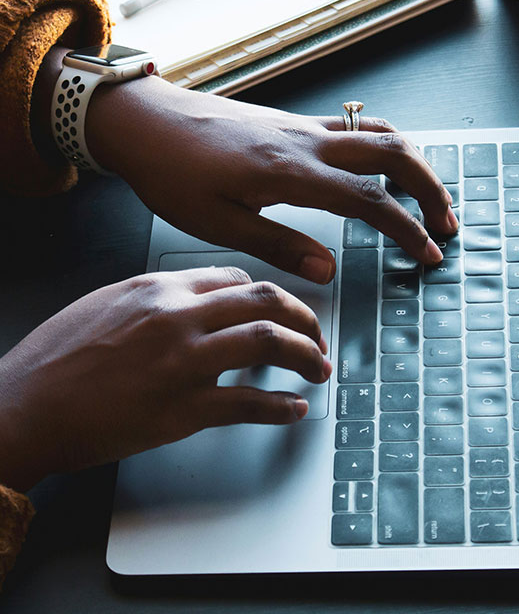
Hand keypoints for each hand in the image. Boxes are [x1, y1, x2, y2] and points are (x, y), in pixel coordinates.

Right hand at [0, 267, 329, 491]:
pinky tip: (293, 410)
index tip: (280, 311)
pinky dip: (280, 408)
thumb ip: (157, 298)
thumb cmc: (57, 358)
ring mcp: (183, 361)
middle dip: (305, 317)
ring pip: (269, 342)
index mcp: (159, 287)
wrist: (25, 406)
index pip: (236, 278)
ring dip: (307, 356)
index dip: (268, 295)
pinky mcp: (182, 409)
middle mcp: (178, 315)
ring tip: (319, 369)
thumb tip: (198, 303)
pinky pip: (248, 403)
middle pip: (266, 300)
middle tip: (317, 336)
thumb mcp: (107, 303)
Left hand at [83, 70, 456, 283]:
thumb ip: (280, 246)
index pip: (370, 199)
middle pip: (392, 153)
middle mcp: (306, 141)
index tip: (428, 253)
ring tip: (426, 194)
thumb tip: (330, 269)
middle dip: (430, 187)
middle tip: (446, 222)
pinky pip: (355, 125)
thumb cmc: (172, 173)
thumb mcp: (218, 224)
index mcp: (291, 172)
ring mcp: (302, 126)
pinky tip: (382, 166)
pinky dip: (384, 145)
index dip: (406, 228)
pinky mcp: (292, 121)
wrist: (146, 122)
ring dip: (413, 162)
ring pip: (378, 132)